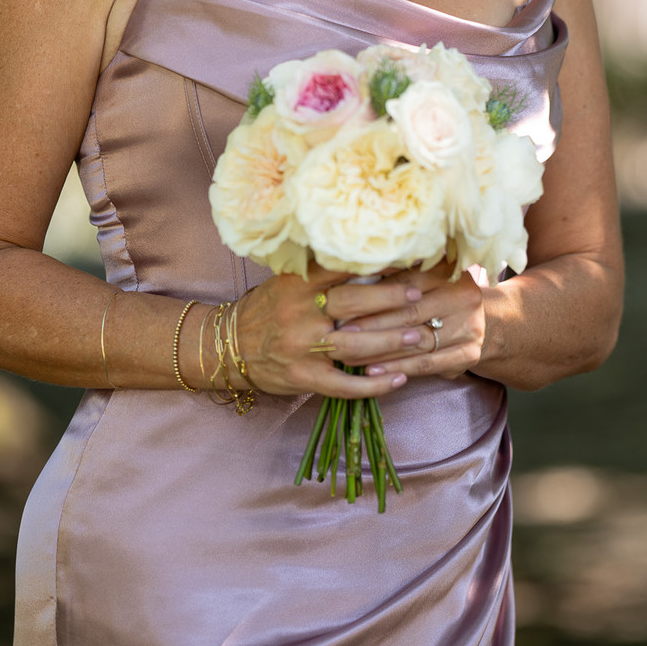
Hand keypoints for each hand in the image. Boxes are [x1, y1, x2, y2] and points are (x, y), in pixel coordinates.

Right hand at [233, 264, 425, 398]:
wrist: (228, 346)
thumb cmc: (266, 309)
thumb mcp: (286, 282)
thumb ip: (320, 275)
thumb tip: (367, 261)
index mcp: (297, 284)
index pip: (340, 269)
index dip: (373, 264)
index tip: (403, 260)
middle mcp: (300, 313)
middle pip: (352, 304)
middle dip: (389, 299)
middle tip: (418, 296)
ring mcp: (302, 348)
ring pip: (354, 345)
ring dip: (389, 341)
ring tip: (416, 335)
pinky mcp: (304, 378)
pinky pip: (344, 385)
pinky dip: (374, 385)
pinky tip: (398, 380)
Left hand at [338, 261, 485, 382]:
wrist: (483, 322)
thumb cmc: (440, 297)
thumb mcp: (426, 280)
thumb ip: (397, 279)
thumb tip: (350, 281)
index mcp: (449, 271)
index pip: (406, 283)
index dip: (375, 296)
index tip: (345, 306)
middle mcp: (464, 297)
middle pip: (410, 314)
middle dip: (372, 325)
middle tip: (342, 333)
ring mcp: (469, 327)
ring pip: (416, 342)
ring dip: (380, 351)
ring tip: (351, 356)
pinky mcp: (468, 354)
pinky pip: (426, 364)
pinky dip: (397, 368)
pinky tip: (374, 371)